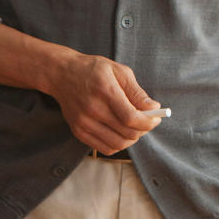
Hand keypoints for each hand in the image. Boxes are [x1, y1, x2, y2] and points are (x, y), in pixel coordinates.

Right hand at [49, 52, 164, 153]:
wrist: (62, 74)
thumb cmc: (93, 70)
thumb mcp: (119, 71)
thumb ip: (137, 91)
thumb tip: (153, 107)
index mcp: (105, 91)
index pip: (131, 117)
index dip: (148, 122)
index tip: (157, 118)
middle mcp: (92, 109)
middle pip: (126, 133)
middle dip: (144, 129)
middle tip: (148, 121)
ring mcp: (83, 123)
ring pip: (118, 144)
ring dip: (133, 138)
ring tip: (135, 127)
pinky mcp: (78, 132)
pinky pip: (105, 148)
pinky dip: (118, 144)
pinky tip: (121, 132)